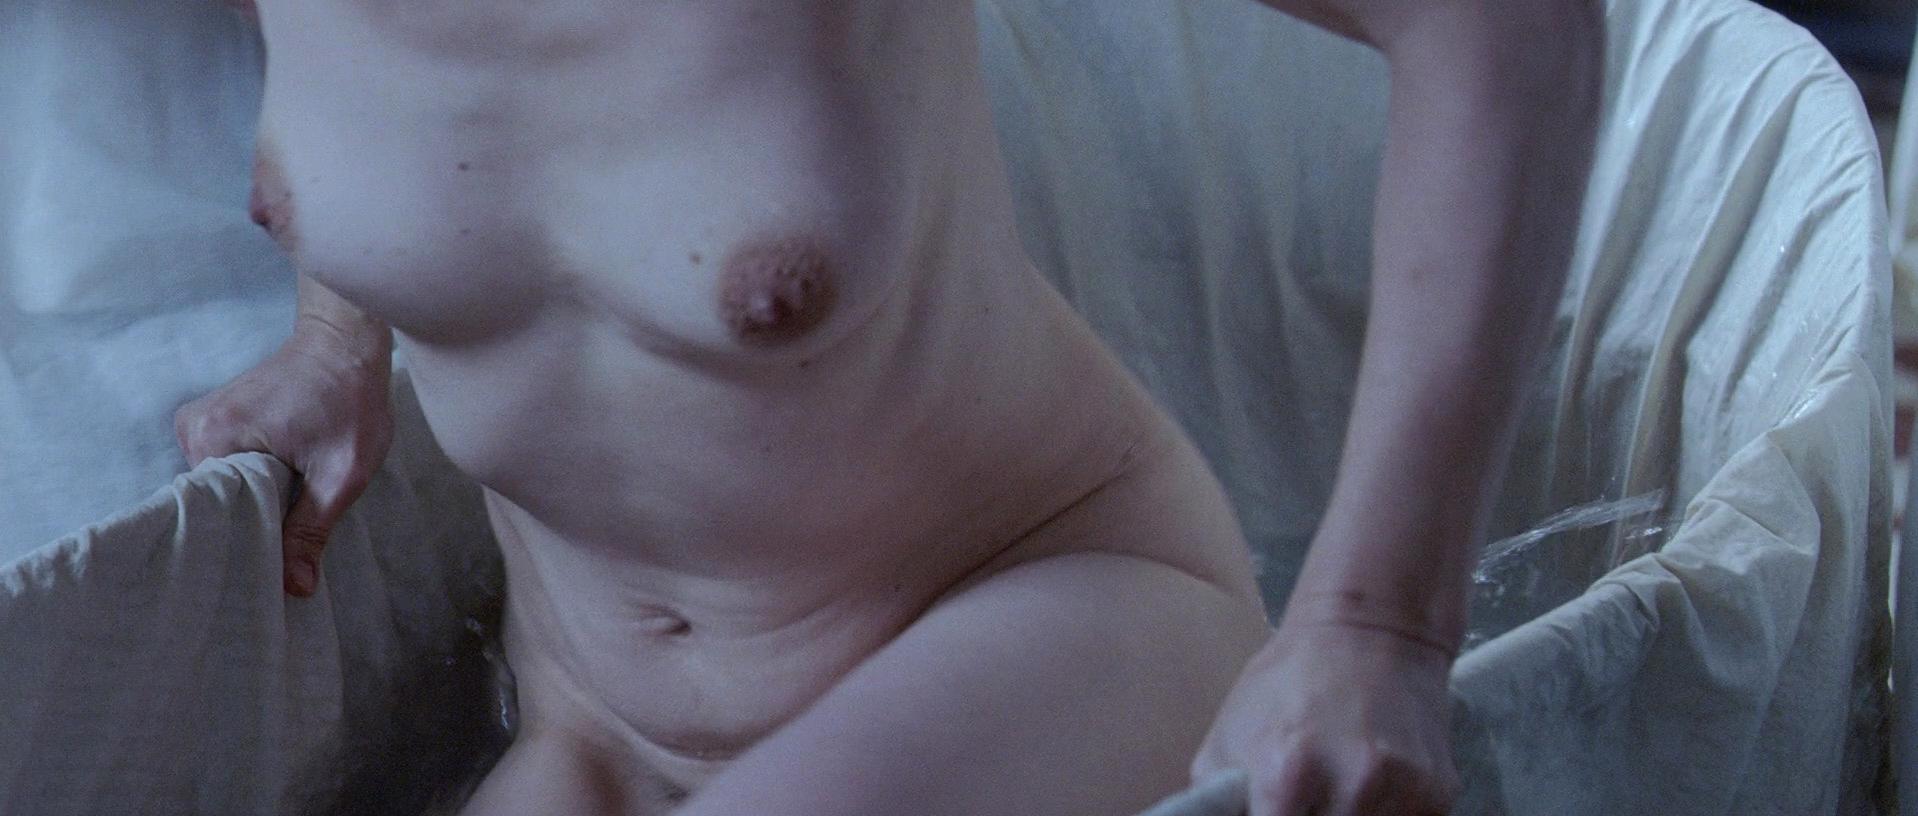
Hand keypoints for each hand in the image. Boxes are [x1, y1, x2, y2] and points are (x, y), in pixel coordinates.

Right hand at [175, 318, 393, 597]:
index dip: (244, 545)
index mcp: (212, 438)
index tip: (266, 573)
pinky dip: (254, 484)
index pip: (213, 515)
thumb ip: (312, 530)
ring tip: (287, 520)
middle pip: (216, 503)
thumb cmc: (350, 399)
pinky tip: (281, 496)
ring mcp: (201, 422)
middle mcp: (193, 429)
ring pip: (224, 488)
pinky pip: (228, 469)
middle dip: (251, 527)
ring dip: (255, 505)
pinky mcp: (217, 420)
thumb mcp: (341, 473)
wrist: (347, 343)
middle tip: (284, 556)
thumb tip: (295, 589)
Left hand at [1191, 620, 1458, 815]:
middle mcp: (1351, 788)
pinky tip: (1369, 791)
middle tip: (1304, 803)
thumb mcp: (1226, 740)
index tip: (1272, 813)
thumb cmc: (1289, 684)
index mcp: (1285, 776)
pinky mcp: (1437, 794)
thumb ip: (1217, 805)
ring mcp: (1401, 793)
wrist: (1373, 632)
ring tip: (1334, 793)